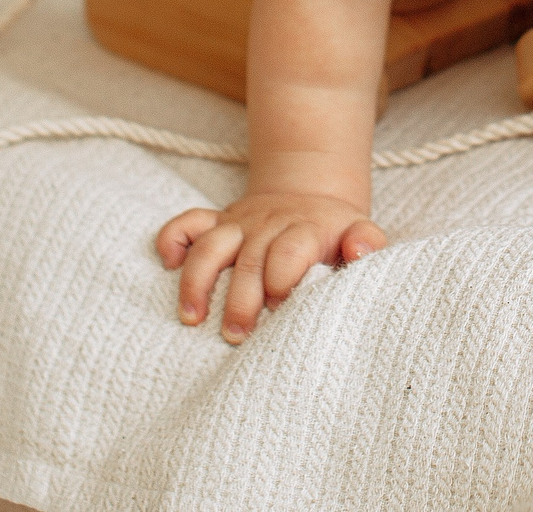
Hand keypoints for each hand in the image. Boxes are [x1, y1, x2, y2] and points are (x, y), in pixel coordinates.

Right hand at [157, 192, 386, 343]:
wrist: (310, 196)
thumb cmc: (335, 232)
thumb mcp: (360, 232)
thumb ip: (366, 243)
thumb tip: (359, 252)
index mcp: (305, 229)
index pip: (289, 250)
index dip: (283, 278)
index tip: (280, 307)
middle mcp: (269, 224)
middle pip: (250, 258)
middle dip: (240, 299)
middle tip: (236, 336)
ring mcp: (240, 223)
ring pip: (211, 245)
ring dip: (198, 280)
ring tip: (192, 318)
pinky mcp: (218, 221)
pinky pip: (187, 223)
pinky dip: (172, 238)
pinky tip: (166, 263)